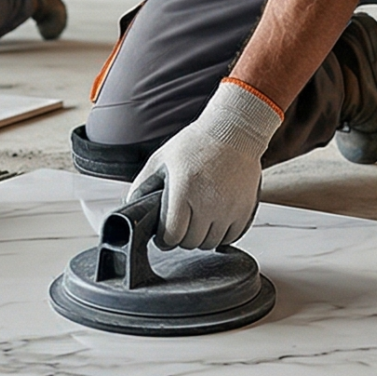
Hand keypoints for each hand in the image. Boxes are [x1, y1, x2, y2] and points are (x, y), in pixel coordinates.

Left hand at [129, 81, 282, 249]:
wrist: (234, 132)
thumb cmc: (196, 144)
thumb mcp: (161, 159)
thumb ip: (142, 184)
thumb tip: (131, 207)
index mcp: (183, 190)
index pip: (172, 236)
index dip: (164, 239)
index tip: (164, 234)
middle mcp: (208, 202)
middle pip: (191, 242)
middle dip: (182, 237)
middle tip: (182, 224)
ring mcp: (229, 208)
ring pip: (211, 243)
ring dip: (202, 237)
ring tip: (199, 220)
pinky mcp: (245, 210)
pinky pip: (231, 237)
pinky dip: (221, 235)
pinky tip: (215, 221)